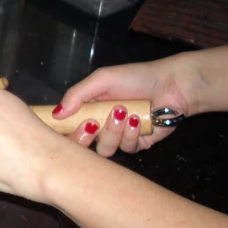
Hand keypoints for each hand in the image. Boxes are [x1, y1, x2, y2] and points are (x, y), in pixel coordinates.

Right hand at [56, 57, 191, 156]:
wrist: (172, 85)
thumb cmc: (135, 78)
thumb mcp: (102, 79)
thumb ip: (77, 95)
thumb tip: (55, 114)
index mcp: (87, 110)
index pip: (67, 127)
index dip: (63, 131)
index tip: (65, 125)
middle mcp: (99, 126)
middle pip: (80, 146)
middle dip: (84, 137)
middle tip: (92, 123)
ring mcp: (118, 137)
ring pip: (104, 149)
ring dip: (112, 132)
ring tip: (123, 113)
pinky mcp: (137, 144)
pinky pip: (126, 149)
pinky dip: (130, 134)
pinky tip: (137, 119)